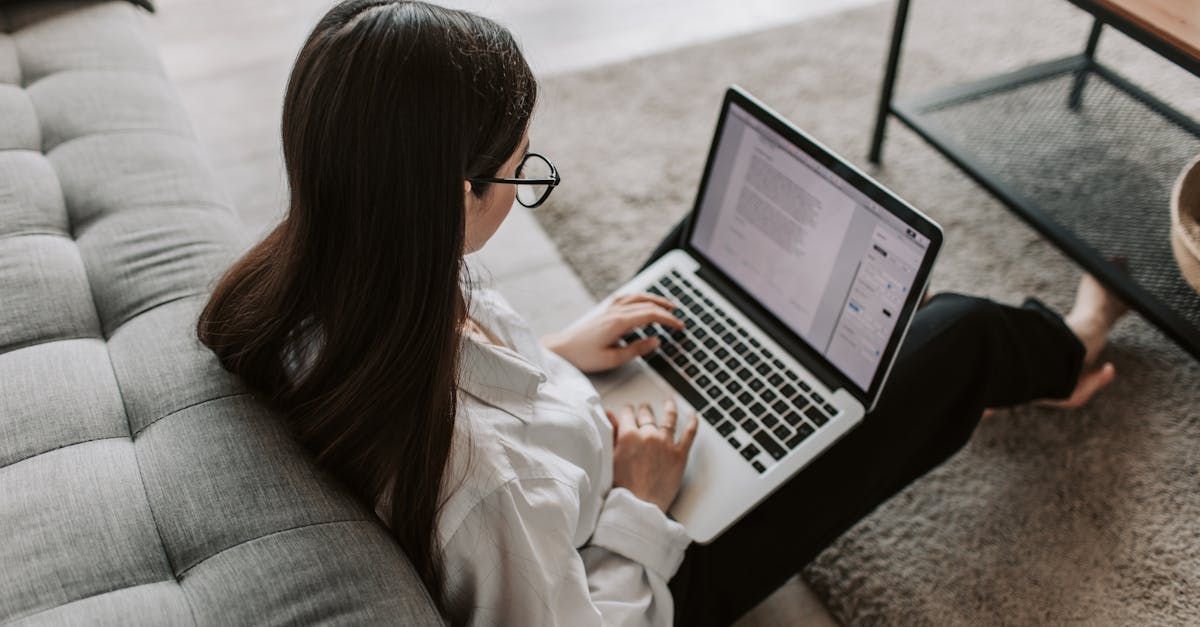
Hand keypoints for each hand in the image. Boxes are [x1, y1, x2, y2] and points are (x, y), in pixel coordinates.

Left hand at [542, 293, 682, 372]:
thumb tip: (656, 341)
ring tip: (667, 305)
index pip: (651, 315)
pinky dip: (640, 297)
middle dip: (666, 309)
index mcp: (619, 322)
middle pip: (647, 304)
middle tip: (679, 318)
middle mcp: (615, 311)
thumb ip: (637, 349)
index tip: (680, 326)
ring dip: (655, 299)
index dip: (668, 320)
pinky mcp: (604, 311)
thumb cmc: (584, 356)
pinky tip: (643, 301)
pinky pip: (626, 298)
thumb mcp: (613, 359)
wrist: (561, 349)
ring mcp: (609, 309)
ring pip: (637, 297)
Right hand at [605, 399, 698, 511]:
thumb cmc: (621, 488)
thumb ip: (611, 434)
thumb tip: (609, 415)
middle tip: (644, 409)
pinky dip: (693, 423)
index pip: (628, 414)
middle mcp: (648, 435)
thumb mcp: (610, 458)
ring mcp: (666, 444)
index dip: (627, 411)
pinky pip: (689, 434)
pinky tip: (693, 416)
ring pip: (669, 418)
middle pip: (647, 415)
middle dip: (644, 410)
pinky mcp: (680, 455)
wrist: (638, 507)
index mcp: (628, 435)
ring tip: (669, 402)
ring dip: (669, 407)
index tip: (628, 411)